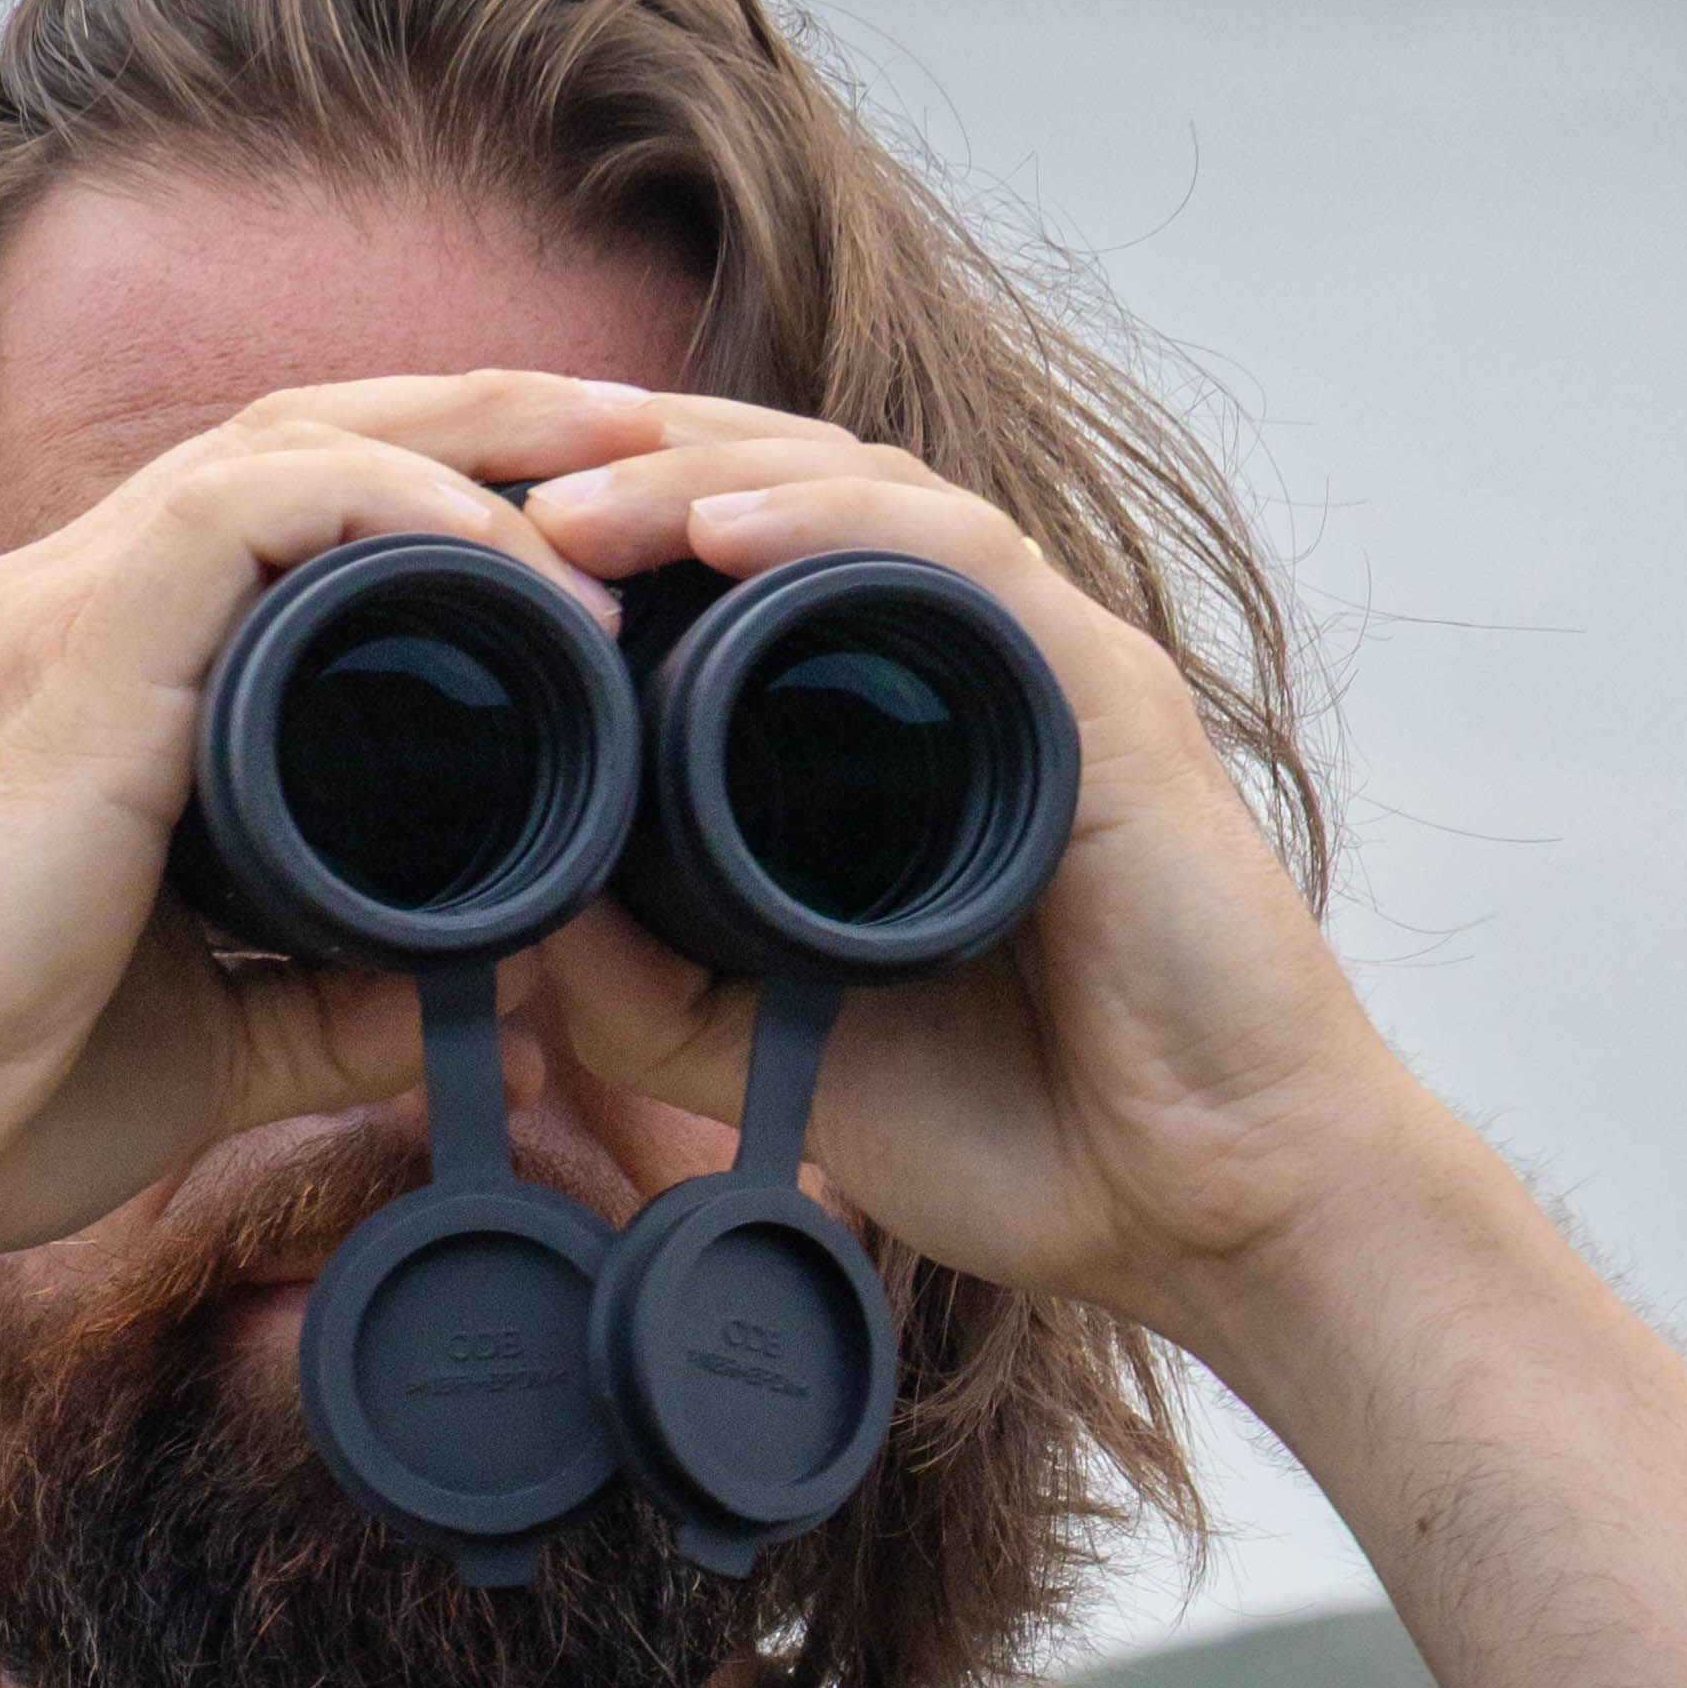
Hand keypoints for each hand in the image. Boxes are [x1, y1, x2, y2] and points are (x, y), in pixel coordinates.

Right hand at [0, 372, 678, 1265]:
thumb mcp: (207, 1042)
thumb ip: (334, 1005)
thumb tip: (483, 1006)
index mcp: (92, 671)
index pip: (283, 510)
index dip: (440, 488)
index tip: (594, 535)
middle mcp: (64, 602)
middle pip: (307, 430)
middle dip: (486, 415)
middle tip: (647, 431)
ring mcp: (56, 615)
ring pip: (293, 437)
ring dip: (472, 438)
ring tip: (625, 462)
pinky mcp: (67, 660)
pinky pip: (254, 510)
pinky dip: (402, 511)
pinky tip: (520, 561)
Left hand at [519, 420, 1445, 1335]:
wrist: (1214, 1219)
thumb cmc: (1037, 1133)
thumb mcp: (782, 1057)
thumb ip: (657, 995)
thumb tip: (513, 913)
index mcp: (905, 731)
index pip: (749, 570)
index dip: (616, 532)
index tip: (472, 551)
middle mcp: (978, 672)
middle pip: (792, 497)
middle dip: (633, 468)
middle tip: (485, 490)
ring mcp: (1049, 673)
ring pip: (867, 498)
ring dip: (707, 476)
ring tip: (570, 499)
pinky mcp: (1111, 703)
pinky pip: (967, 569)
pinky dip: (839, 531)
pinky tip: (721, 529)